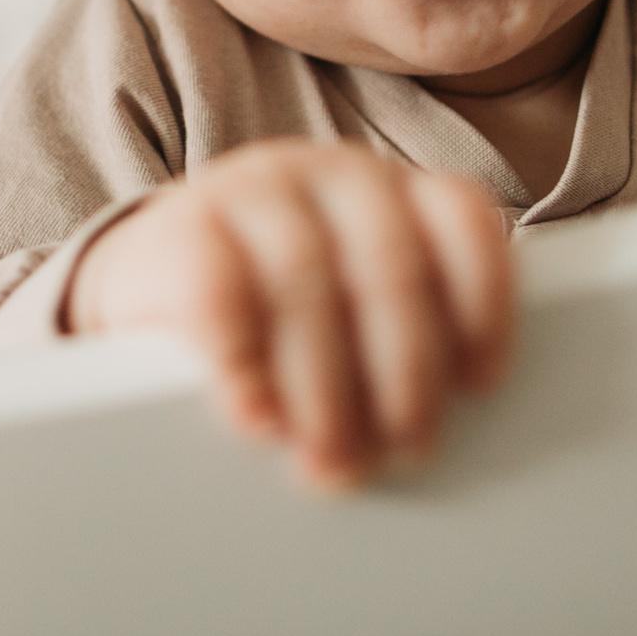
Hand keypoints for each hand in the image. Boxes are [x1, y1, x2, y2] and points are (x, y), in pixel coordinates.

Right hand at [68, 139, 514, 488]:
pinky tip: (258, 418)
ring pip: (306, 283)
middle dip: (405, 370)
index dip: (483, 303)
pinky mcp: (182, 227)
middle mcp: (333, 174)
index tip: (480, 386)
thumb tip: (439, 433)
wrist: (153, 274)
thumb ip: (401, 338)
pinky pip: (219, 294)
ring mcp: (254, 190)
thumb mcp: (353, 305)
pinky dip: (243, 365)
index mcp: (396, 190)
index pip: (461, 221)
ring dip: (326, 387)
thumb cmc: (280, 309)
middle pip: (389, 267)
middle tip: (405, 450)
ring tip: (332, 460)